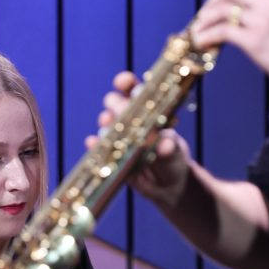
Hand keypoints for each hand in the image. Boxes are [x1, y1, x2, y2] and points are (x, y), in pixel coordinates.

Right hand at [88, 71, 191, 207]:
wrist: (167, 186)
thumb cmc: (175, 161)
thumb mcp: (175, 154)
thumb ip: (170, 149)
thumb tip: (164, 145)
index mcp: (147, 110)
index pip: (134, 89)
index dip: (126, 83)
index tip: (124, 82)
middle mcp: (130, 119)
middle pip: (115, 102)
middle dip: (115, 103)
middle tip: (119, 109)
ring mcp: (118, 136)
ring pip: (105, 122)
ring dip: (106, 121)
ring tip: (108, 124)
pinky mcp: (110, 154)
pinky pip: (98, 146)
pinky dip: (94, 144)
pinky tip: (93, 143)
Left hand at [190, 0, 268, 94]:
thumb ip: (268, 9)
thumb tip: (238, 12)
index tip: (214, 2)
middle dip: (210, 3)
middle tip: (202, 17)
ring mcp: (262, 20)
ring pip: (221, 9)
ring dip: (204, 20)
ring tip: (198, 32)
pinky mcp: (255, 40)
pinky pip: (221, 31)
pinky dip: (207, 36)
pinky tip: (202, 43)